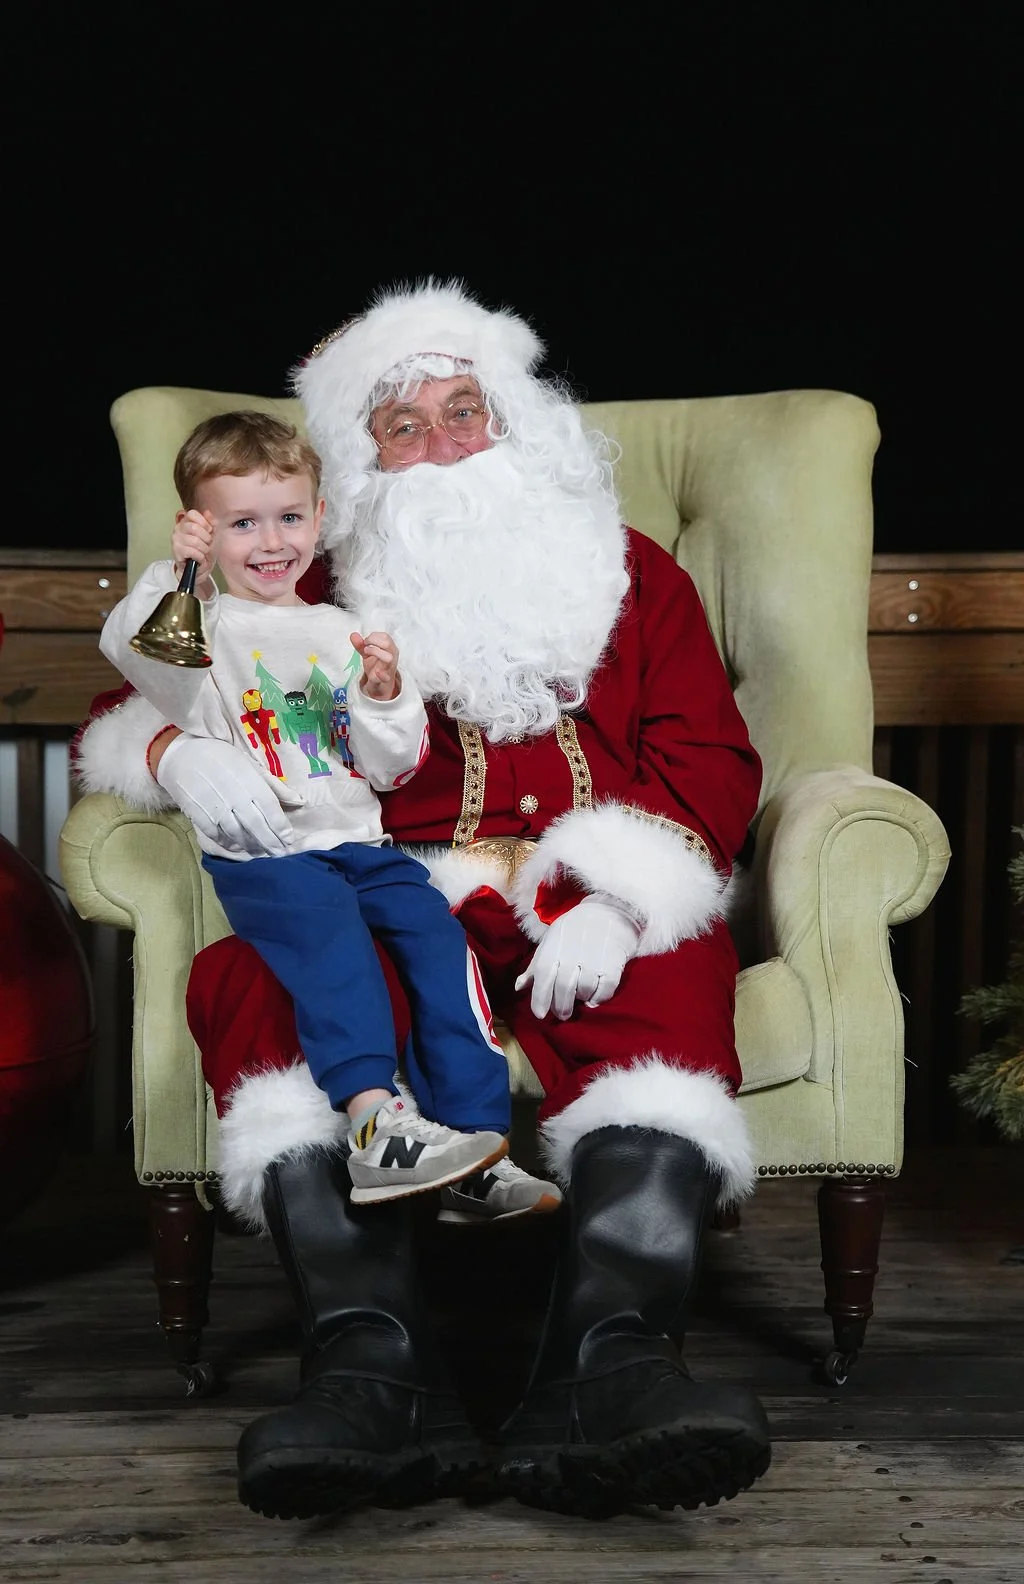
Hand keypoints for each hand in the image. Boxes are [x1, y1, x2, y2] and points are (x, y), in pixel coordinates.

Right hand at [154, 734, 294, 855]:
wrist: (181, 755)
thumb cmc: (221, 757)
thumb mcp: (249, 764)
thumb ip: (273, 785)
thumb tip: (299, 801)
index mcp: (248, 780)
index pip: (270, 808)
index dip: (280, 826)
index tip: (289, 839)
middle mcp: (233, 794)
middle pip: (256, 825)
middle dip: (270, 842)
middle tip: (280, 854)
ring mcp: (214, 806)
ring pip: (237, 833)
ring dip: (251, 846)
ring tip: (262, 854)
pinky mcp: (198, 814)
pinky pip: (216, 835)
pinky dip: (228, 844)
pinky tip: (237, 848)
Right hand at [172, 509, 215, 584]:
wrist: (198, 568)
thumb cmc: (204, 550)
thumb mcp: (212, 535)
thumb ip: (211, 523)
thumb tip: (208, 513)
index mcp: (187, 521)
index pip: (192, 514)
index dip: (204, 522)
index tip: (209, 530)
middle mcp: (178, 528)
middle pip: (194, 527)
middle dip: (206, 538)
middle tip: (207, 544)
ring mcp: (176, 540)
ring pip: (194, 541)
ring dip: (204, 549)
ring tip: (204, 552)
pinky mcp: (176, 551)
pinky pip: (192, 552)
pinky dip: (200, 557)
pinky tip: (200, 558)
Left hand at [351, 630, 399, 699]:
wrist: (380, 682)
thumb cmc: (376, 664)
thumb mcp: (367, 653)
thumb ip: (360, 644)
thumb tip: (353, 635)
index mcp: (389, 648)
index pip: (385, 636)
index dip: (373, 636)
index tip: (365, 641)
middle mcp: (391, 656)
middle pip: (387, 644)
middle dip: (373, 641)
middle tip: (365, 646)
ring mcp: (389, 667)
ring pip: (388, 658)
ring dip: (376, 652)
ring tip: (366, 653)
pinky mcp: (384, 679)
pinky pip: (386, 677)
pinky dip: (382, 675)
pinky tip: (377, 672)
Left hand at [515, 894, 642, 1019]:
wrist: (609, 910)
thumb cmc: (574, 929)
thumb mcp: (551, 941)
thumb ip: (536, 966)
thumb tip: (518, 987)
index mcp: (554, 947)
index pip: (542, 976)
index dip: (539, 998)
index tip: (540, 1014)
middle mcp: (572, 953)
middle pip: (563, 989)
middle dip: (561, 1007)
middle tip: (562, 1014)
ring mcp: (594, 958)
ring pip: (584, 991)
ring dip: (581, 999)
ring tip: (580, 997)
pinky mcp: (614, 963)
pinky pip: (605, 990)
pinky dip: (599, 998)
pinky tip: (594, 997)